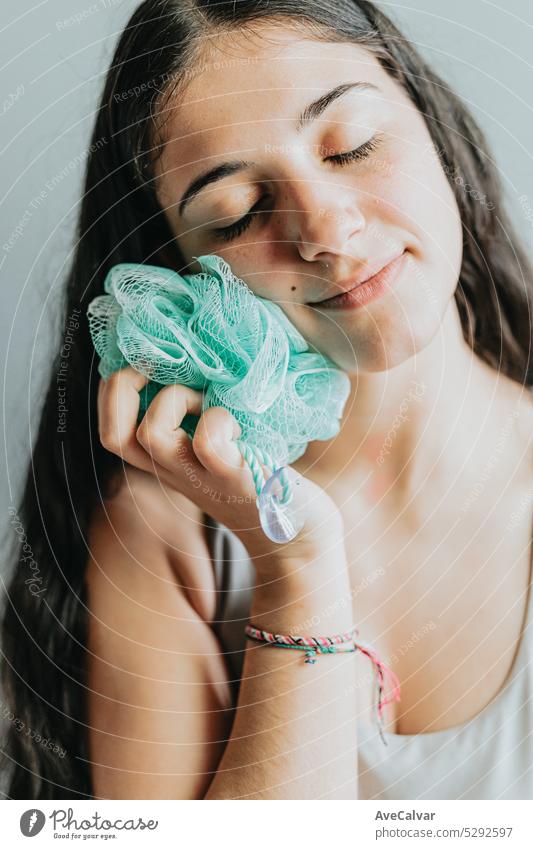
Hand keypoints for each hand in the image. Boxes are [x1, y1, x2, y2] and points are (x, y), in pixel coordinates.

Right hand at [97, 367, 344, 572]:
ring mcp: (202, 477)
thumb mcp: (219, 447)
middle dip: (122, 386)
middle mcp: (174, 471)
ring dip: (174, 399)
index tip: (147, 363)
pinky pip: (207, 442)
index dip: (113, 388)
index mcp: (166, 460)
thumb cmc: (262, 478)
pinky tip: (237, 423)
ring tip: (205, 398)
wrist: (300, 534)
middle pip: (112, 434)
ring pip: (150, 433)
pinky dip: (217, 420)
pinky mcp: (237, 477)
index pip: (110, 426)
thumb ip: (200, 417)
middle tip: (161, 369)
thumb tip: (197, 359)